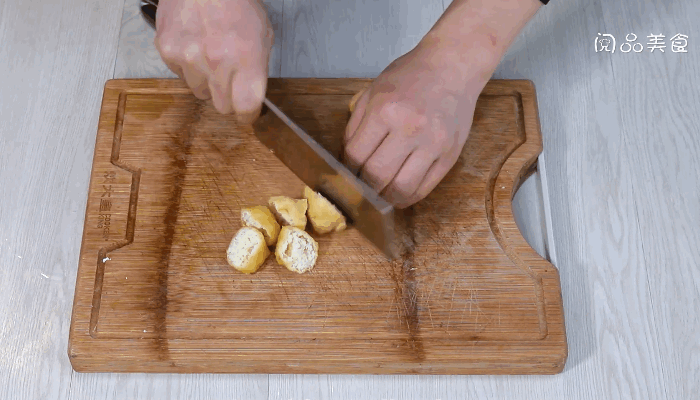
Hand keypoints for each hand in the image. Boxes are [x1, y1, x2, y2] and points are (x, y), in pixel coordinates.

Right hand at [154, 0, 273, 122]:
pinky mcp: (168, 50)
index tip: (248, 113)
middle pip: (222, 107)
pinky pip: (180, 74)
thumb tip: (253, 96)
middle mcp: (217, 62)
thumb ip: (258, 68)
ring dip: (207, 81)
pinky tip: (195, 45)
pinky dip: (187, 66)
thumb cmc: (236, 1)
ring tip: (211, 55)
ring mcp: (189, 57)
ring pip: (200, 92)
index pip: (246, 107)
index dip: (248, 114)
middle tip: (230, 80)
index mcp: (246, 58)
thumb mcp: (263, 34)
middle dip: (228, 98)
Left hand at [344, 40, 492, 207]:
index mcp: (385, 110)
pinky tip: (398, 193)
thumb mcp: (373, 90)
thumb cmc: (411, 76)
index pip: (356, 155)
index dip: (347, 170)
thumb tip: (346, 159)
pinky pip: (424, 188)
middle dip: (363, 187)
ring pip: (401, 188)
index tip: (346, 174)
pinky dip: (407, 197)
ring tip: (378, 195)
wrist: (453, 65)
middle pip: (376, 176)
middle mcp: (410, 128)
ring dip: (384, 198)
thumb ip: (356, 124)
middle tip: (359, 188)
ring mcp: (433, 144)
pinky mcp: (450, 155)